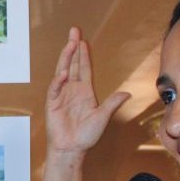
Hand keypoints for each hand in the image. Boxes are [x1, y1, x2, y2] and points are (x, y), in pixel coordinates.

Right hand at [45, 27, 130, 155]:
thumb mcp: (102, 118)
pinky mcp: (52, 104)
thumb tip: (127, 93)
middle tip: (74, 31)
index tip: (83, 40)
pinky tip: (64, 73)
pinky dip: (59, 81)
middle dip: (73, 47)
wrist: (71, 149)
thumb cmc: (86, 136)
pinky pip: (55, 89)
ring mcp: (61, 95)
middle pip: (72, 64)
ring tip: (70, 44)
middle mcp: (72, 90)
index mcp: (85, 92)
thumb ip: (112, 103)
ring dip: (66, 57)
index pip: (84, 68)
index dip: (84, 54)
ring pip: (63, 71)